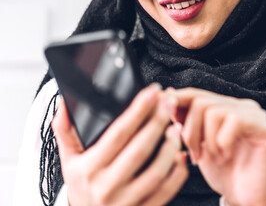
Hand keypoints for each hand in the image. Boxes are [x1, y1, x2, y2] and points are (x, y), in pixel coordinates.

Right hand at [52, 84, 187, 205]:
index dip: (137, 110)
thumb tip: (64, 103)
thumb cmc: (82, 187)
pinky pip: (167, 191)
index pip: (117, 134)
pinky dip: (178, 173)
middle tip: (170, 101)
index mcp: (89, 169)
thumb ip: (66, 132)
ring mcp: (127, 201)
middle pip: (139, 149)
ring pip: (156, 172)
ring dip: (170, 147)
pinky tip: (180, 155)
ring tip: (176, 127)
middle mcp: (107, 186)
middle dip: (158, 122)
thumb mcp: (69, 161)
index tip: (152, 92)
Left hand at [173, 88, 265, 205]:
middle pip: (201, 101)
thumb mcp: (198, 146)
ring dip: (206, 140)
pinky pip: (235, 120)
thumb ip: (186, 123)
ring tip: (212, 157)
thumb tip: (167, 96)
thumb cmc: (224, 174)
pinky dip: (223, 142)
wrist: (247, 200)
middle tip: (194, 155)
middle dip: (190, 131)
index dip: (176, 103)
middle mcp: (243, 106)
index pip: (197, 94)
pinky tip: (226, 156)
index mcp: (227, 108)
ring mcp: (257, 115)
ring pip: (215, 111)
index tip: (162, 117)